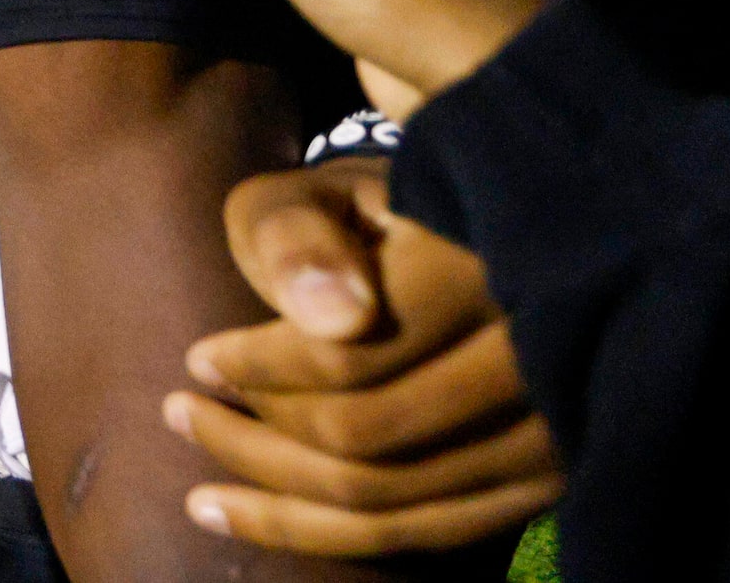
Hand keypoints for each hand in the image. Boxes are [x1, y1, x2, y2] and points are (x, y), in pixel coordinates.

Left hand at [164, 160, 563, 555]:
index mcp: (480, 267)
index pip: (350, 355)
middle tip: (176, 408)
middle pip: (366, 437)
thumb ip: (299, 235)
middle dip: (252, 437)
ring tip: (196, 486)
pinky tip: (240, 516)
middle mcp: (537, 359)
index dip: (257, 365)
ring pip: (391, 501)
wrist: (459, 240)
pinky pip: (426, 535)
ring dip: (275, 500)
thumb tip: (333, 319)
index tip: (197, 357)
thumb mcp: (309, 194)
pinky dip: (324, 534)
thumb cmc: (356, 214)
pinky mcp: (545, 484)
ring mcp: (553, 433)